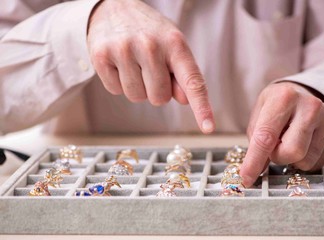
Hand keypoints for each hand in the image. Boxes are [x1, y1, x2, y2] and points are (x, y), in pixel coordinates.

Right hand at [87, 0, 214, 132]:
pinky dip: (118, 82)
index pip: (192, 81)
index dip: (202, 107)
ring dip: (137, 87)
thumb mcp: (172, 47)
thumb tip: (186, 99)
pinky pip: (115, 91)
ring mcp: (123, 49)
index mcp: (175, 44)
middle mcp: (150, 45)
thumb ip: (182, 75)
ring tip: (133, 63)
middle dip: (156, 90)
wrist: (113, 8)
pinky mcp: (100, 56)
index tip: (208, 128)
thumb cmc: (149, 33)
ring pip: (137, 97)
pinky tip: (118, 63)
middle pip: (159, 99)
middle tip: (149, 68)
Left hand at [240, 82, 323, 186]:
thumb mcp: (259, 116)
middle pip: (292, 152)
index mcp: (283, 98)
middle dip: (278, 157)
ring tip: (290, 140)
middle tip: (275, 146)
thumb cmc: (275, 107)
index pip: (266, 137)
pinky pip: (318, 163)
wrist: (301, 93)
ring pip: (306, 160)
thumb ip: (256, 142)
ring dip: (292, 159)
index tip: (246, 179)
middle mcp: (310, 106)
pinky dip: (305, 159)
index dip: (254, 162)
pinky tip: (304, 142)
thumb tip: (255, 171)